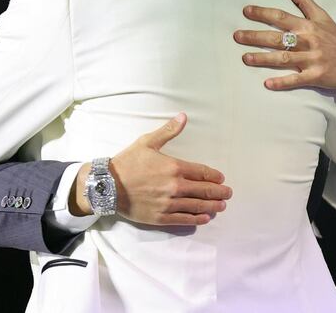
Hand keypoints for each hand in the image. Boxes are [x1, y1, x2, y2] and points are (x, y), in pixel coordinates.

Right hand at [71, 113, 231, 224]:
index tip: (221, 179)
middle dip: (218, 193)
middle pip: (203, 190)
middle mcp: (175, 186)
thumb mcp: (147, 142)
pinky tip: (205, 218)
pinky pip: (184, 219)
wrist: (108, 185)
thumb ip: (168, 131)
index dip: (213, 176)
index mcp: (174, 167)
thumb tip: (183, 116)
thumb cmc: (128, 162)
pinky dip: (196, 219)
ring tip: (221, 207)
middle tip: (228, 194)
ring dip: (212, 207)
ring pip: (196, 206)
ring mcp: (168, 203)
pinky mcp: (161, 217)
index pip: (201, 172)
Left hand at [233, 0, 335, 104]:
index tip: (246, 11)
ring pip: (283, 58)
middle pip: (277, 38)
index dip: (263, 13)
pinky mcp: (315, 76)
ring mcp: (311, 59)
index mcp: (307, 26)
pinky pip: (296, 79)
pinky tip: (266, 84)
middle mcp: (308, 41)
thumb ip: (304, 1)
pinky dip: (282, 82)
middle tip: (237, 36)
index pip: (281, 17)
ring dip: (263, 59)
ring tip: (245, 58)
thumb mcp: (322, 16)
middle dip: (255, 37)